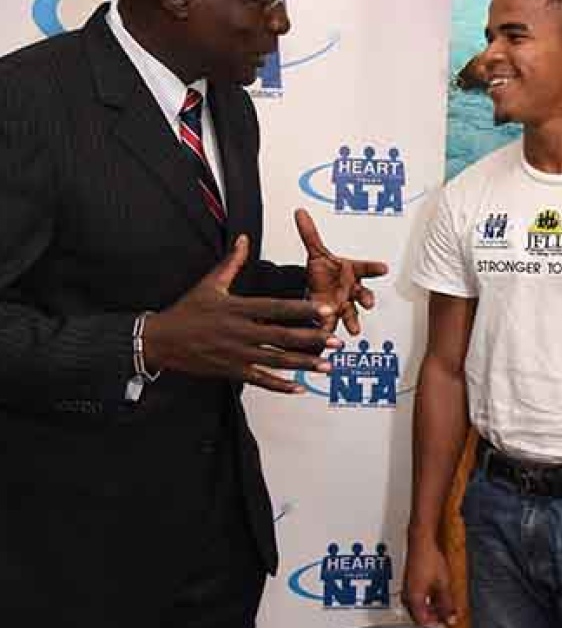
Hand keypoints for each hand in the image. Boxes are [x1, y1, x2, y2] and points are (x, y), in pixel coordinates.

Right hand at [142, 235, 340, 392]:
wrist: (160, 340)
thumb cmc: (186, 311)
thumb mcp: (209, 284)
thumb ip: (232, 263)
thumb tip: (244, 239)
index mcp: (237, 308)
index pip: (276, 308)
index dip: (302, 309)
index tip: (324, 310)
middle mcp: (239, 332)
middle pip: (282, 336)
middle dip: (311, 340)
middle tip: (337, 341)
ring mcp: (235, 354)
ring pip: (275, 360)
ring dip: (303, 364)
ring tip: (326, 365)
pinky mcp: (231, 370)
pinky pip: (259, 380)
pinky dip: (279, 385)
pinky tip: (298, 388)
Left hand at [295, 209, 388, 335]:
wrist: (316, 289)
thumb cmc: (324, 272)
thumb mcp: (316, 252)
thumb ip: (309, 233)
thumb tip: (300, 212)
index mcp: (352, 272)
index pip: (366, 268)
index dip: (375, 268)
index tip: (383, 268)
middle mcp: (351, 290)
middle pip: (363, 294)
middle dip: (367, 299)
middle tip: (369, 302)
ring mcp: (343, 305)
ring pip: (351, 314)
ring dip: (354, 322)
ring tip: (355, 330)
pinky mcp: (332, 317)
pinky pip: (331, 325)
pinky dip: (329, 331)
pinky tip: (328, 337)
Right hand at [401, 538, 458, 627]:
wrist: (422, 542)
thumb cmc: (429, 559)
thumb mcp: (443, 584)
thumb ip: (447, 604)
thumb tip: (451, 618)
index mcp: (414, 600)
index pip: (422, 623)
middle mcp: (408, 597)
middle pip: (421, 617)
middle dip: (436, 620)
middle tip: (449, 619)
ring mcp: (408, 591)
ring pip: (420, 609)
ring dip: (434, 611)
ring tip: (447, 609)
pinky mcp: (411, 585)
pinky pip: (419, 600)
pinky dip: (430, 602)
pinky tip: (439, 599)